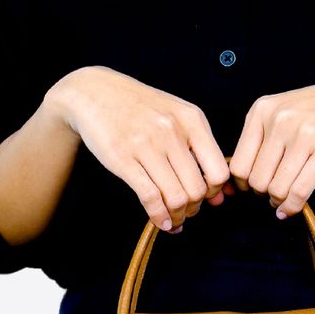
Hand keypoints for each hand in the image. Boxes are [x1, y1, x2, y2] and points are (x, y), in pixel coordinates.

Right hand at [47, 65, 230, 232]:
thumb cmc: (141, 109)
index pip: (219, 172)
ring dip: (177, 217)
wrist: (95, 92)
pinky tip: (160, 221)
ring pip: (176, 197)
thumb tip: (219, 198)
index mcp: (192, 120)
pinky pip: (150, 197)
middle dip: (193, 209)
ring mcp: (147, 144)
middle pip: (198, 190)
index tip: (203, 198)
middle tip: (185, 212)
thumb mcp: (177, 118)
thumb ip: (200, 153)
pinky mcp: (123, 158)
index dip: (213, 193)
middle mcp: (173, 131)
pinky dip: (158, 216)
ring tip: (172, 219)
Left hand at [228, 69, 314, 218]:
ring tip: (286, 196)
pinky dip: (293, 207)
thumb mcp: (282, 113)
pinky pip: (299, 191)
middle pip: (255, 181)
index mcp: (262, 110)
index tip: (256, 187)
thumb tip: (237, 183)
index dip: (244, 184)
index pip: (238, 165)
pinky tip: (292, 209)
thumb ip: (259, 140)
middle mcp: (279, 120)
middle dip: (263, 194)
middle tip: (275, 192)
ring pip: (275, 189)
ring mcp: (303, 135)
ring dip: (279, 200)